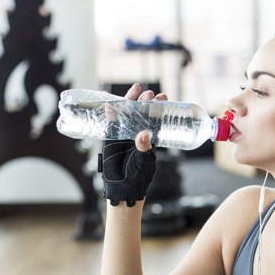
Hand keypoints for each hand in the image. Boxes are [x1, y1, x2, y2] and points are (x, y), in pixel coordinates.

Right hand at [100, 84, 167, 206]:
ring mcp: (124, 133)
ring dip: (130, 100)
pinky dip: (111, 111)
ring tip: (136, 88)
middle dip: (146, 101)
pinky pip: (110, 122)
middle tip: (150, 94)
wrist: (123, 186)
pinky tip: (112, 101)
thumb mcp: (145, 161)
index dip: (159, 107)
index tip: (164, 98)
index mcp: (150, 137)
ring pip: (127, 113)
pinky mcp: (111, 137)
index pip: (156, 118)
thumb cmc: (139, 175)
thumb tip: (143, 133)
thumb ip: (144, 148)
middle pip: (142, 112)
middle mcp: (137, 132)